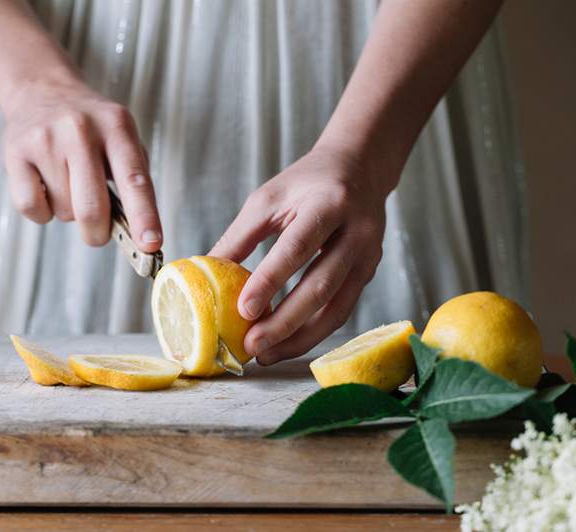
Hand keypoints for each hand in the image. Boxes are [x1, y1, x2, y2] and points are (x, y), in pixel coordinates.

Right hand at [1, 80, 161, 249]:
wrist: (42, 91)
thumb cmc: (91, 128)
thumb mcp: (122, 137)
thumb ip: (134, 179)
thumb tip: (141, 234)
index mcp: (116, 126)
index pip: (135, 179)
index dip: (144, 217)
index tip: (150, 245)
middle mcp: (80, 130)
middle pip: (92, 208)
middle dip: (98, 233)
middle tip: (99, 233)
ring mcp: (45, 140)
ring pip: (63, 210)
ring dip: (69, 212)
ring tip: (69, 184)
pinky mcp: (14, 153)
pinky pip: (32, 207)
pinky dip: (42, 211)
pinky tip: (46, 187)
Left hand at [210, 146, 388, 364]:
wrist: (361, 170)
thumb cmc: (308, 182)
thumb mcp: (269, 197)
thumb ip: (240, 235)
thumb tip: (206, 272)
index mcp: (328, 203)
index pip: (298, 247)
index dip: (270, 281)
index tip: (244, 310)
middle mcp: (357, 232)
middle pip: (321, 286)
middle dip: (285, 322)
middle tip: (252, 345)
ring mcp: (369, 256)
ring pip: (336, 309)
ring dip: (300, 338)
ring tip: (266, 354)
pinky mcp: (369, 274)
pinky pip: (341, 310)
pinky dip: (313, 331)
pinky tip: (287, 342)